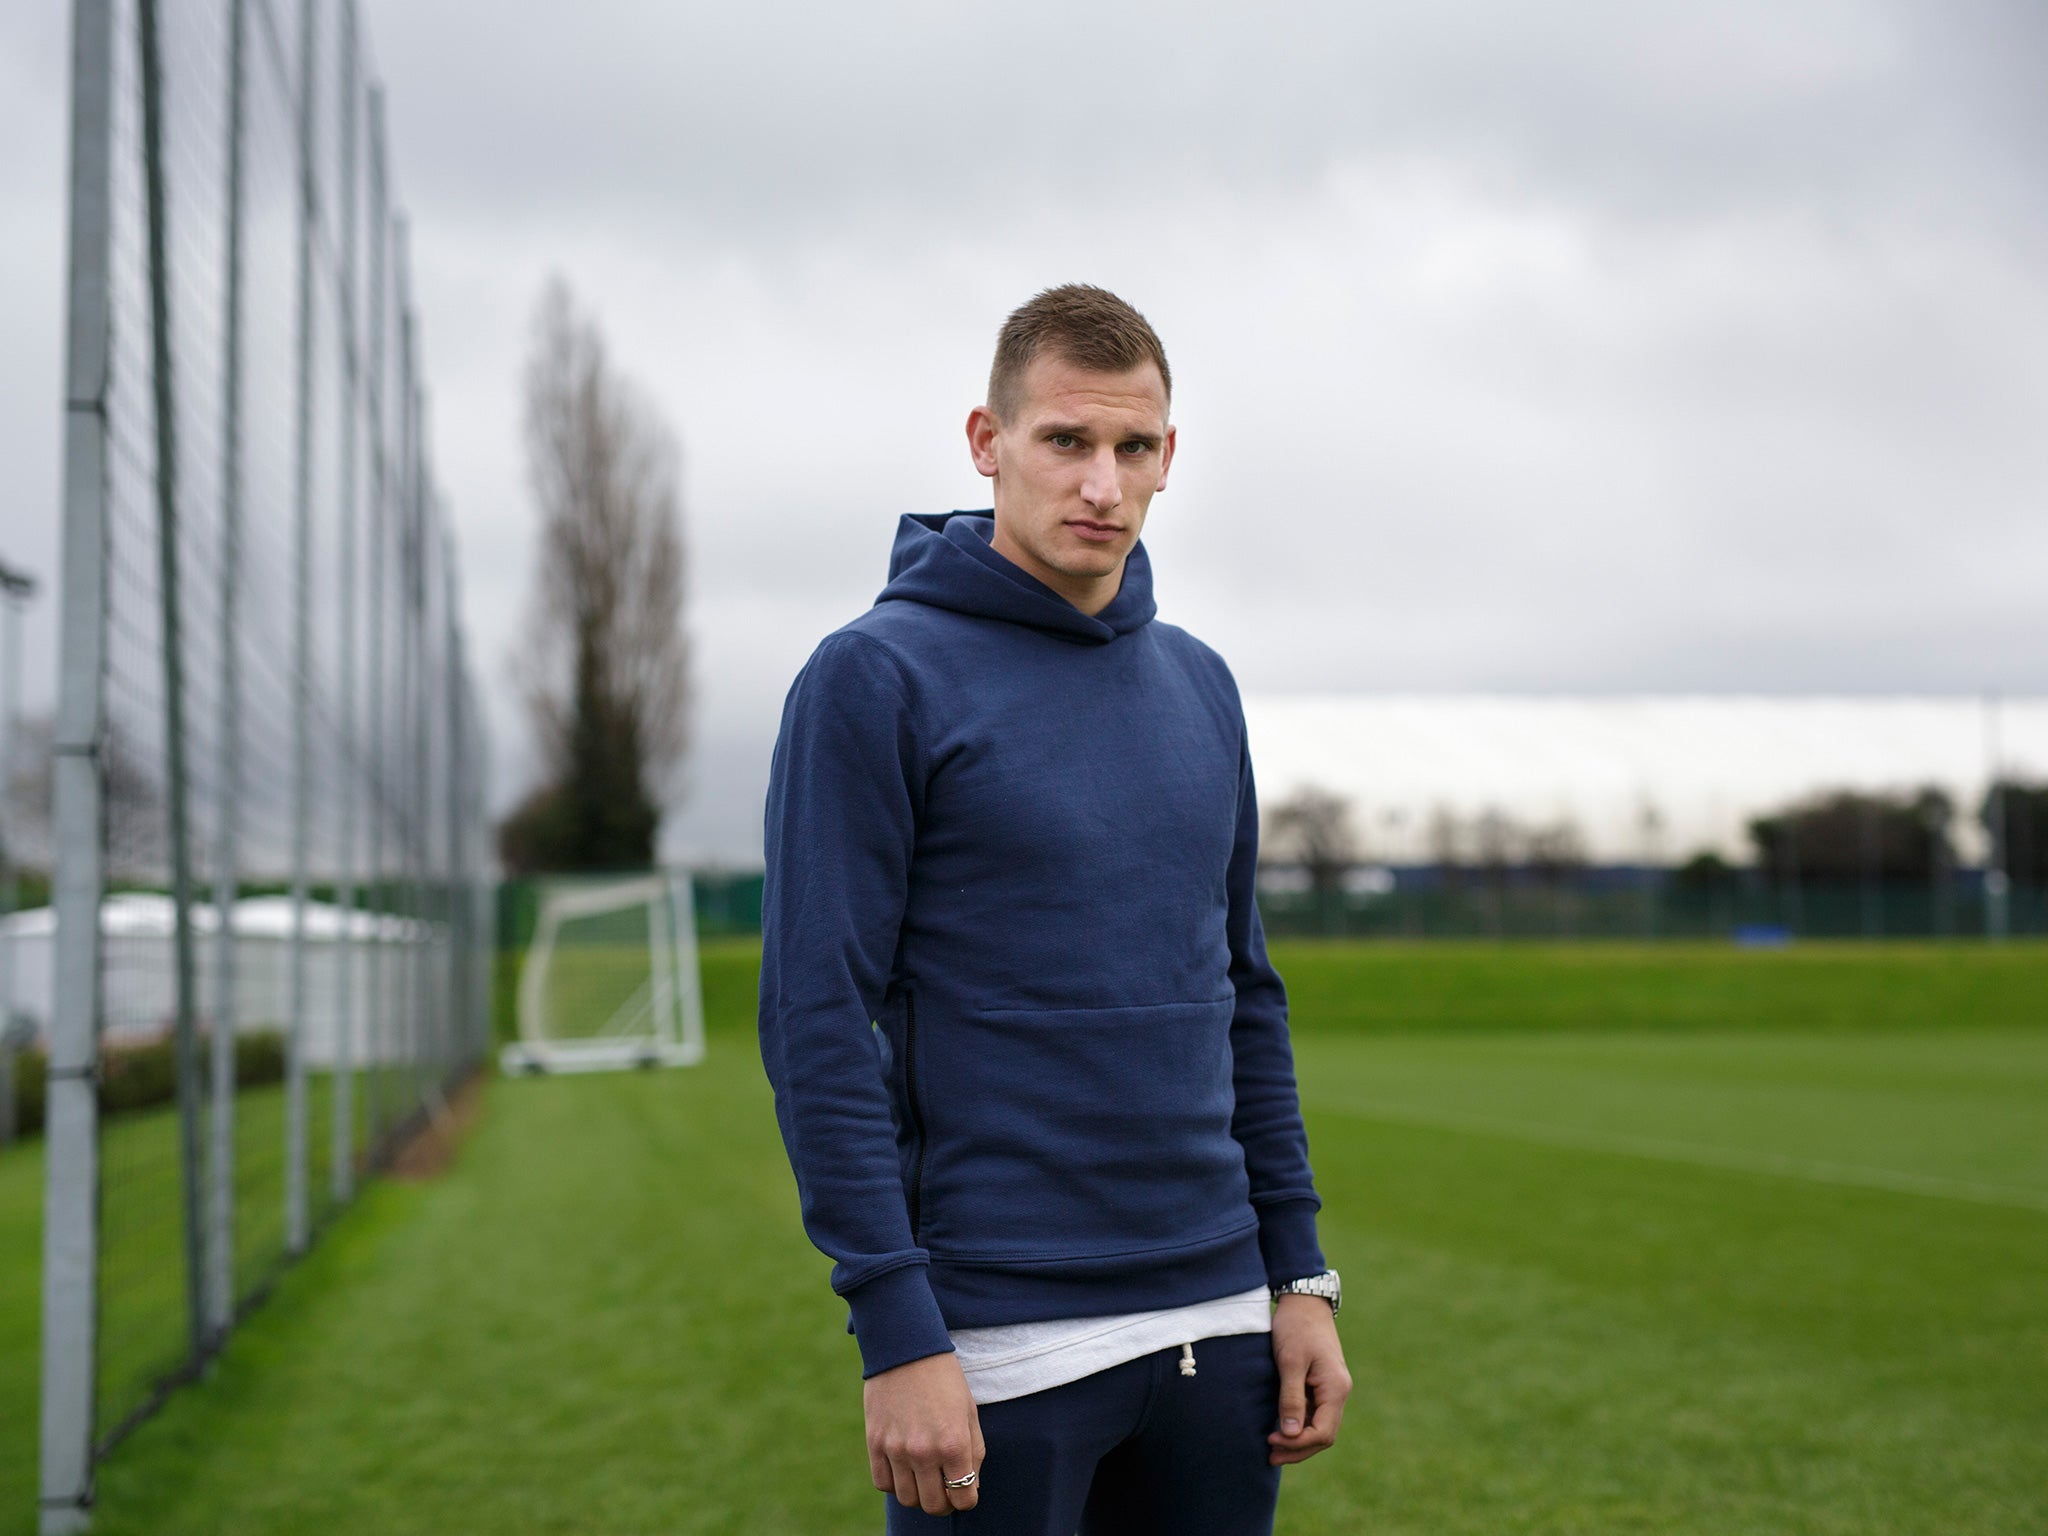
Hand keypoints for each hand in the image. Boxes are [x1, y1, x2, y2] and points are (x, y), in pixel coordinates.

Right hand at [863, 1352, 984, 1513]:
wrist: (907, 1348)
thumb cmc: (944, 1379)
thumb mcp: (969, 1413)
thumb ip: (973, 1455)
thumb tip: (969, 1489)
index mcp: (954, 1443)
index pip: (964, 1499)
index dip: (967, 1499)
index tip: (964, 1490)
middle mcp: (924, 1451)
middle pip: (933, 1506)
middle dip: (943, 1502)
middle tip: (944, 1487)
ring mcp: (896, 1449)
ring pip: (907, 1498)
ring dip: (918, 1493)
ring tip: (923, 1476)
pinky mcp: (874, 1442)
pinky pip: (883, 1483)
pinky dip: (894, 1482)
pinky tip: (903, 1467)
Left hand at [1267, 1292, 1351, 1465]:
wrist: (1304, 1300)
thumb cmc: (1296, 1327)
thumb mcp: (1290, 1362)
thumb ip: (1291, 1399)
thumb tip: (1291, 1435)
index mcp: (1335, 1388)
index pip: (1323, 1432)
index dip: (1298, 1444)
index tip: (1271, 1441)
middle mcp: (1338, 1392)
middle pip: (1324, 1434)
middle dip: (1298, 1449)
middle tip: (1270, 1455)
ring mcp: (1332, 1388)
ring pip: (1320, 1426)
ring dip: (1298, 1440)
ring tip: (1273, 1449)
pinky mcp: (1322, 1383)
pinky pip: (1315, 1413)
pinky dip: (1299, 1425)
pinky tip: (1281, 1429)